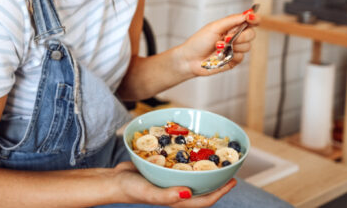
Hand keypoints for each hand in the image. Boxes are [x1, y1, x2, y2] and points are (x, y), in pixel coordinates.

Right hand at [112, 161, 236, 206]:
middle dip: (216, 179)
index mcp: (176, 199)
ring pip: (191, 173)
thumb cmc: (130, 189)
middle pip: (201, 186)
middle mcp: (175, 189)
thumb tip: (189, 193)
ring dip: (203, 166)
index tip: (233, 180)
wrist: (112, 180)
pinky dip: (186, 156)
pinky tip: (189, 146)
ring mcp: (169, 179)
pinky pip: (178, 163)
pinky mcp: (161, 168)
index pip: (204, 200)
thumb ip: (167, 195)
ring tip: (214, 155)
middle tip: (228, 166)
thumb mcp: (148, 193)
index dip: (220, 192)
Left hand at [179, 8, 259, 76]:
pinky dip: (230, 56)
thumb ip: (232, 20)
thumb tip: (248, 13)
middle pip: (251, 34)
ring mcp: (235, 50)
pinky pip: (241, 57)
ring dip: (232, 46)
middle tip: (227, 38)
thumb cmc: (199, 41)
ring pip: (247, 47)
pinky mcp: (233, 61)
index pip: (249, 21)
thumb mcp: (215, 27)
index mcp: (231, 27)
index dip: (254, 19)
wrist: (190, 59)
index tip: (251, 18)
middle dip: (241, 36)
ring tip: (218, 47)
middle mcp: (235, 37)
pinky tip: (219, 55)